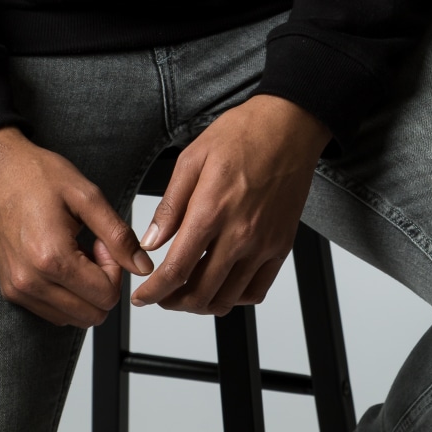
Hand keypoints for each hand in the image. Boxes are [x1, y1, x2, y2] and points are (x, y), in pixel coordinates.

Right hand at [0, 127, 153, 327]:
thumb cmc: (36, 175)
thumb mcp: (87, 196)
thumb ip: (118, 235)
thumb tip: (142, 266)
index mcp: (52, 259)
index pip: (106, 296)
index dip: (115, 269)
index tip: (102, 241)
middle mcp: (30, 282)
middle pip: (92, 315)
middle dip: (102, 284)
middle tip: (92, 247)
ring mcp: (17, 289)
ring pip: (72, 318)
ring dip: (83, 291)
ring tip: (74, 251)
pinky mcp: (10, 290)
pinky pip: (51, 312)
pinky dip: (65, 294)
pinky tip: (59, 260)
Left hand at [129, 95, 330, 316]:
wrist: (289, 127)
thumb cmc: (242, 134)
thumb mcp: (192, 158)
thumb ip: (170, 205)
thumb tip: (151, 241)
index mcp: (211, 211)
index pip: (176, 271)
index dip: (154, 292)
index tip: (142, 298)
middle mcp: (240, 235)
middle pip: (201, 294)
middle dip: (173, 302)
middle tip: (161, 296)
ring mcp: (263, 244)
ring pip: (227, 298)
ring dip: (201, 304)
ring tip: (187, 292)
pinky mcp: (281, 246)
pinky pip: (256, 291)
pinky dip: (234, 298)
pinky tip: (221, 284)